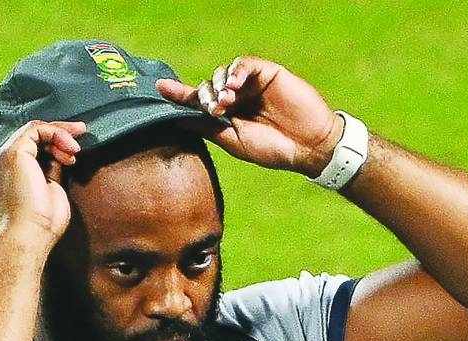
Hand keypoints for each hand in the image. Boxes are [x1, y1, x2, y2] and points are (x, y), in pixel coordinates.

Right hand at [0, 120, 85, 244]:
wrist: (30, 236)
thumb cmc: (43, 226)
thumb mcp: (51, 193)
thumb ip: (52, 173)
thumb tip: (62, 158)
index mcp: (7, 176)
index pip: (31, 150)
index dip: (54, 144)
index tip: (76, 150)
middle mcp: (1, 164)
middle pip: (31, 137)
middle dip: (59, 132)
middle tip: (82, 133)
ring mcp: (4, 158)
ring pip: (33, 130)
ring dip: (60, 134)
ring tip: (76, 149)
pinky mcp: (13, 153)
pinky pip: (35, 129)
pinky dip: (56, 133)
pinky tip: (69, 149)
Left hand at [157, 57, 342, 177]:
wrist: (308, 147)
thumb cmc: (273, 149)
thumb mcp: (233, 141)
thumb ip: (205, 127)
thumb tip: (174, 119)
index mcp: (228, 116)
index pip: (199, 101)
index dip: (180, 94)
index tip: (159, 87)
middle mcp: (238, 98)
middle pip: (208, 85)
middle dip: (204, 96)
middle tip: (212, 110)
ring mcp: (252, 85)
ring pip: (223, 73)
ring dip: (219, 86)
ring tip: (225, 103)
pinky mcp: (268, 73)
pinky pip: (244, 64)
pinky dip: (235, 71)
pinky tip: (233, 85)